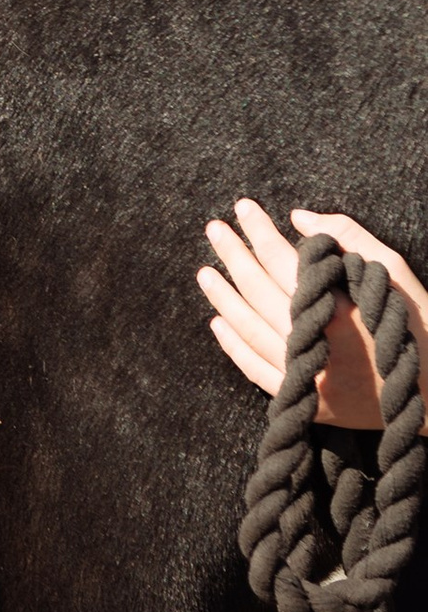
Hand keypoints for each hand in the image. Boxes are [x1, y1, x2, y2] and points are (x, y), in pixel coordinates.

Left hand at [198, 195, 427, 428]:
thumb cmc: (419, 325)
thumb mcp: (394, 272)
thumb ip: (349, 237)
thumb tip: (298, 216)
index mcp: (340, 307)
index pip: (283, 260)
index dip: (259, 231)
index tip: (242, 208)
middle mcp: (318, 341)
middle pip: (259, 291)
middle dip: (233, 255)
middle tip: (214, 229)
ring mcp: (310, 377)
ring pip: (249, 330)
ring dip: (224, 299)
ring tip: (205, 272)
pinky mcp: (309, 403)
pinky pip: (257, 371)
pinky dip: (234, 347)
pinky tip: (218, 323)